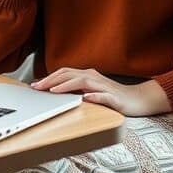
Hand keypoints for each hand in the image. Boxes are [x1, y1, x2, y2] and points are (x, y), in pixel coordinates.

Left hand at [30, 68, 170, 115]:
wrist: (138, 99)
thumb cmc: (113, 96)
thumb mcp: (91, 91)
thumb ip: (76, 89)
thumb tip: (55, 90)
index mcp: (88, 75)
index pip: (64, 73)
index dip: (48, 78)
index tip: (34, 85)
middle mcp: (94, 77)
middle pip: (70, 74)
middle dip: (51, 81)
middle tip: (37, 88)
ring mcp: (105, 87)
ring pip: (83, 82)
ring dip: (67, 86)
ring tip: (53, 91)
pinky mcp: (115, 98)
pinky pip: (103, 96)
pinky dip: (93, 96)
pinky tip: (84, 99)